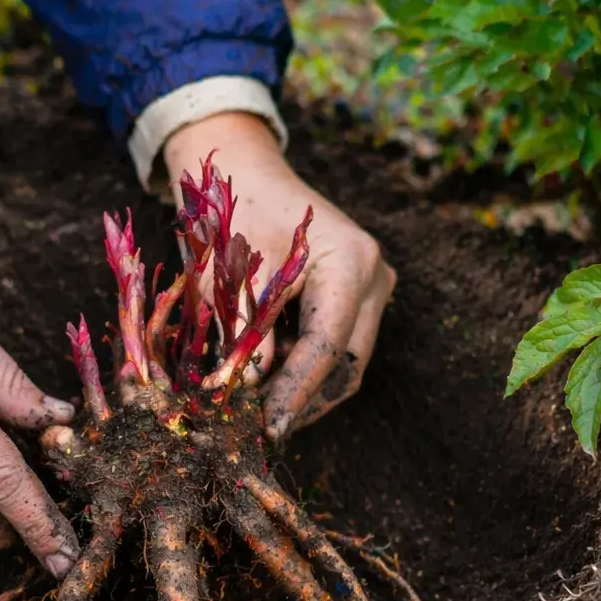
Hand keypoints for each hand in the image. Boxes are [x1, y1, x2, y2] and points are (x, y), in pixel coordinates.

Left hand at [163, 113, 395, 440]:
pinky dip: (302, 366)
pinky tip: (265, 371)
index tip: (265, 429)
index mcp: (349, 262)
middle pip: (347, 364)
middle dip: (301, 400)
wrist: (245, 171)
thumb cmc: (230, 212)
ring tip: (253, 400)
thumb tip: (245, 396)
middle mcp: (374, 276)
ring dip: (301, 387)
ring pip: (345, 363)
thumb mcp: (227, 276)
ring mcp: (373, 287)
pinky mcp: (359, 295)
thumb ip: (243, 336)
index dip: (295, 394)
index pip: (327, 347)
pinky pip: (337, 346)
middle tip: (255, 427)